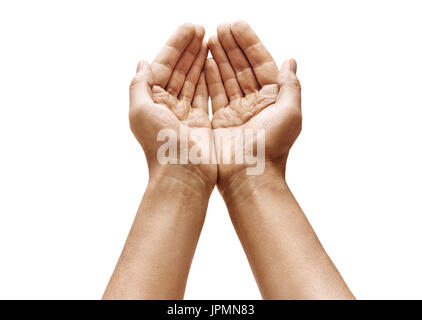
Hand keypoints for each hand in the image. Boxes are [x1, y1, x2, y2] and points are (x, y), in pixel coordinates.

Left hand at [129, 23, 216, 190]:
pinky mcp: (200, 121)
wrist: (183, 175)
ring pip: (192, 79)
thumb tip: (142, 62)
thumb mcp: (141, 111)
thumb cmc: (161, 145)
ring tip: (209, 40)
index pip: (164, 65)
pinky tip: (214, 64)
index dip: (176, 45)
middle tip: (202, 29)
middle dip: (189, 48)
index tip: (190, 28)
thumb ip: (139, 85)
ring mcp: (184, 113)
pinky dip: (209, 78)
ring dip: (200, 59)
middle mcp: (166, 105)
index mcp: (151, 100)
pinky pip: (204, 94)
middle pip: (179, 69)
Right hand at [205, 21, 301, 191]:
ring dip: (220, 57)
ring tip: (209, 38)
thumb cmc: (271, 148)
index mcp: (273, 98)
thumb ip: (290, 86)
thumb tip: (290, 61)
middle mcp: (255, 102)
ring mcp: (238, 111)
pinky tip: (206, 61)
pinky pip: (215, 93)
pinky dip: (210, 77)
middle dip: (232, 46)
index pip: (261, 63)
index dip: (249, 43)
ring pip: (228, 77)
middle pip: (242, 67)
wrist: (249, 176)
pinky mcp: (222, 120)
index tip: (236, 25)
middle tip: (220, 27)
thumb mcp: (290, 113)